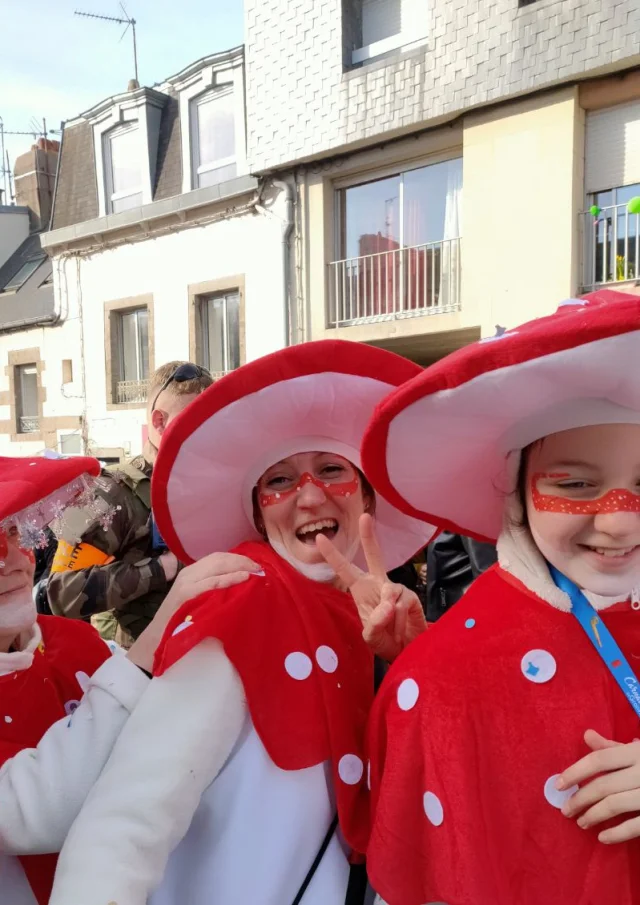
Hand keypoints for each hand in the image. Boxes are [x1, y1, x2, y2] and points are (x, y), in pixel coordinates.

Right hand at [128, 552, 260, 671]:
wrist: (157, 640)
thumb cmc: (179, 623)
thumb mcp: (196, 599)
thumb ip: (211, 589)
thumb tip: (239, 582)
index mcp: (190, 573)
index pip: (217, 557)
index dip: (238, 558)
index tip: (255, 564)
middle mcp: (188, 574)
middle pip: (219, 559)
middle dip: (242, 560)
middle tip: (259, 567)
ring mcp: (186, 583)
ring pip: (217, 566)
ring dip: (239, 566)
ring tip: (256, 571)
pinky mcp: (186, 595)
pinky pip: (212, 583)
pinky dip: (230, 578)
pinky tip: (244, 578)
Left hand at [316, 514, 426, 661]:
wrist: (407, 651)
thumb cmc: (384, 640)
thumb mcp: (370, 636)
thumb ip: (374, 622)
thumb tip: (388, 604)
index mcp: (361, 590)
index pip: (345, 569)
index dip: (333, 554)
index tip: (319, 538)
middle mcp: (378, 584)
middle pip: (374, 555)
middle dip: (369, 536)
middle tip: (365, 517)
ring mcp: (395, 589)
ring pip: (388, 593)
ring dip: (388, 618)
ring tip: (391, 632)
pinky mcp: (411, 596)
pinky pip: (402, 604)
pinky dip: (399, 621)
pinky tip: (401, 630)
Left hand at [558, 729, 639, 842]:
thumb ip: (614, 747)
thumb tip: (586, 736)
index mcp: (637, 753)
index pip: (599, 760)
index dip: (576, 771)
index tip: (559, 784)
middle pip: (603, 784)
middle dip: (580, 798)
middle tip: (565, 809)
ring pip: (615, 805)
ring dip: (593, 815)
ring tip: (580, 822)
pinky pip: (636, 825)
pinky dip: (617, 833)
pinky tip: (602, 837)